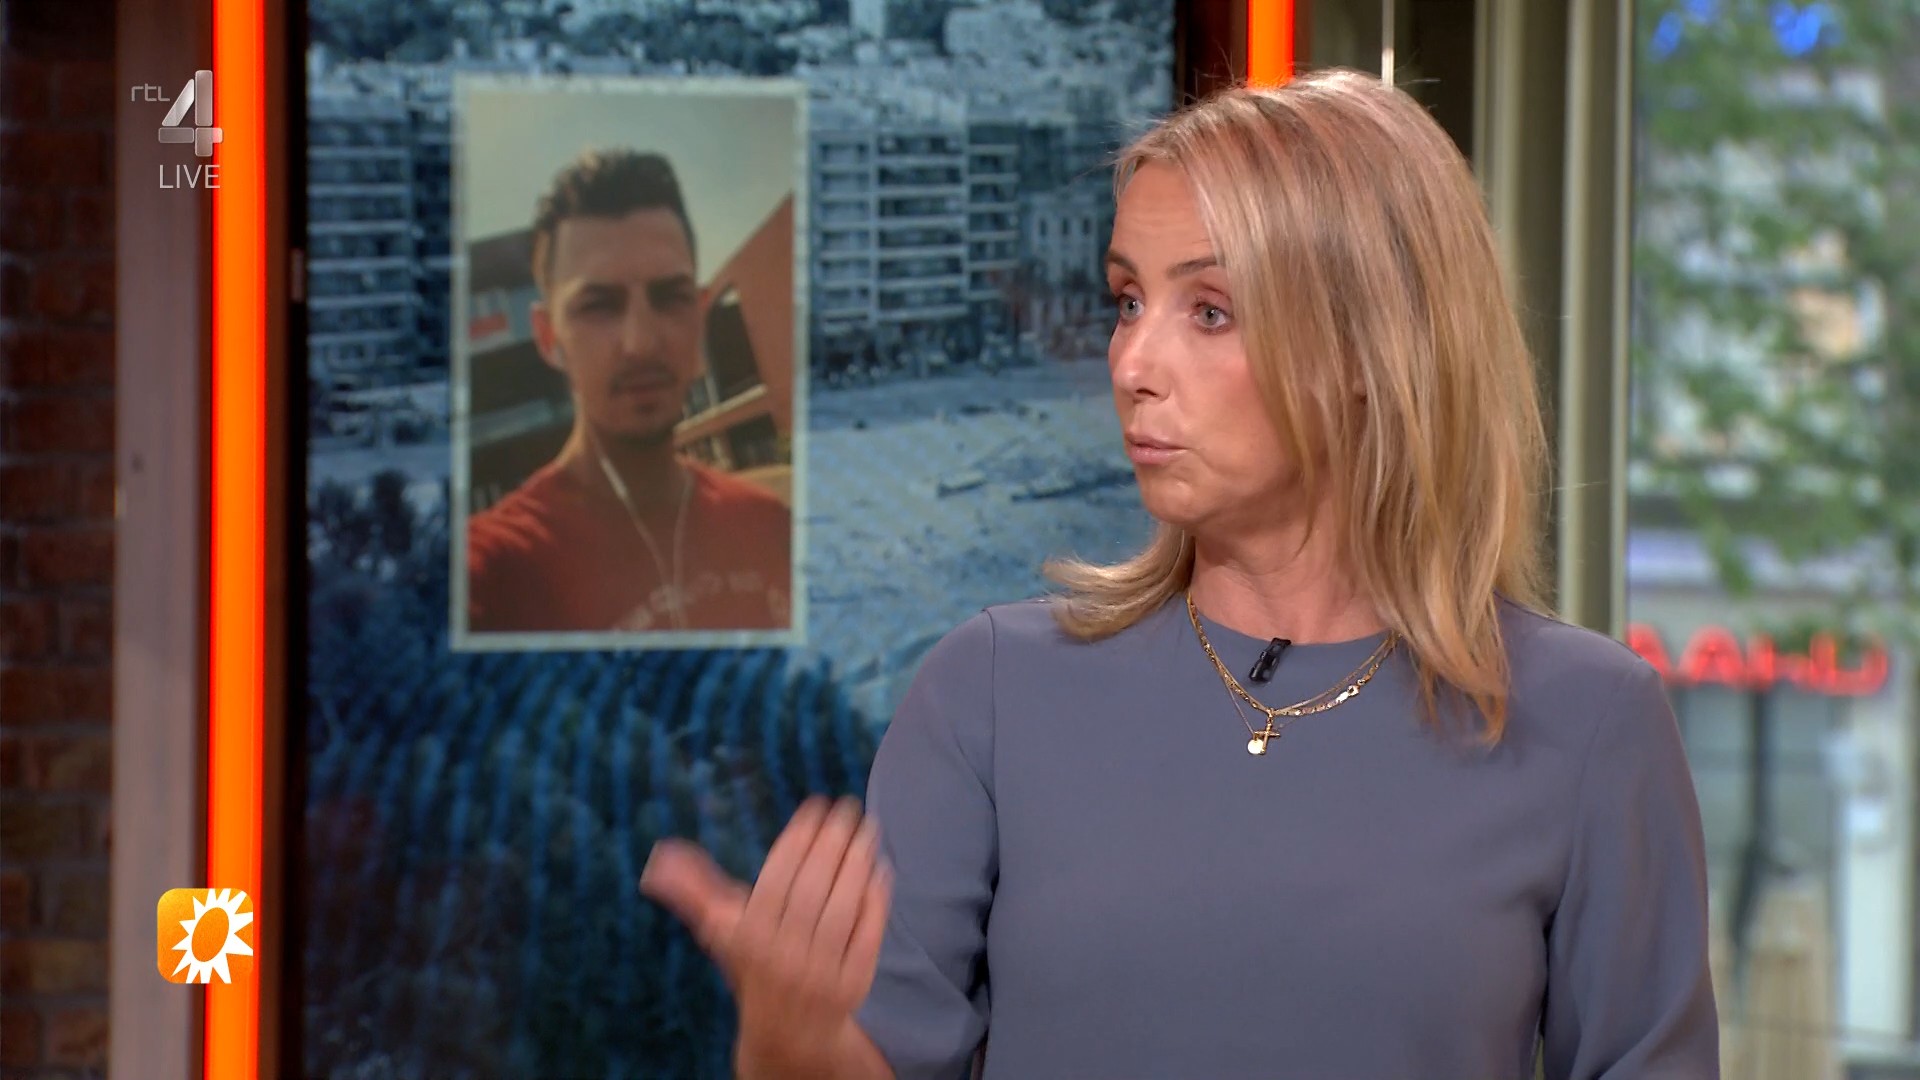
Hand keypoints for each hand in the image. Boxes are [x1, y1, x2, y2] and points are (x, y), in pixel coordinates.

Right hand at [640, 797, 892, 1074]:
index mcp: (749, 936)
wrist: (785, 1032)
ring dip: (858, 862)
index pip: (777, 877)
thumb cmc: (753, 965)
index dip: (799, 837)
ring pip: (843, 906)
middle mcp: (784, 955)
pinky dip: (876, 898)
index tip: (816, 804)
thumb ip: (694, 891)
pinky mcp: (854, 983)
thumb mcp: (722, 931)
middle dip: (834, 841)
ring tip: (869, 828)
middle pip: (813, 887)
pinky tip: (881, 866)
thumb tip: (659, 858)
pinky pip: (868, 934)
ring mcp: (821, 971)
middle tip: (848, 807)